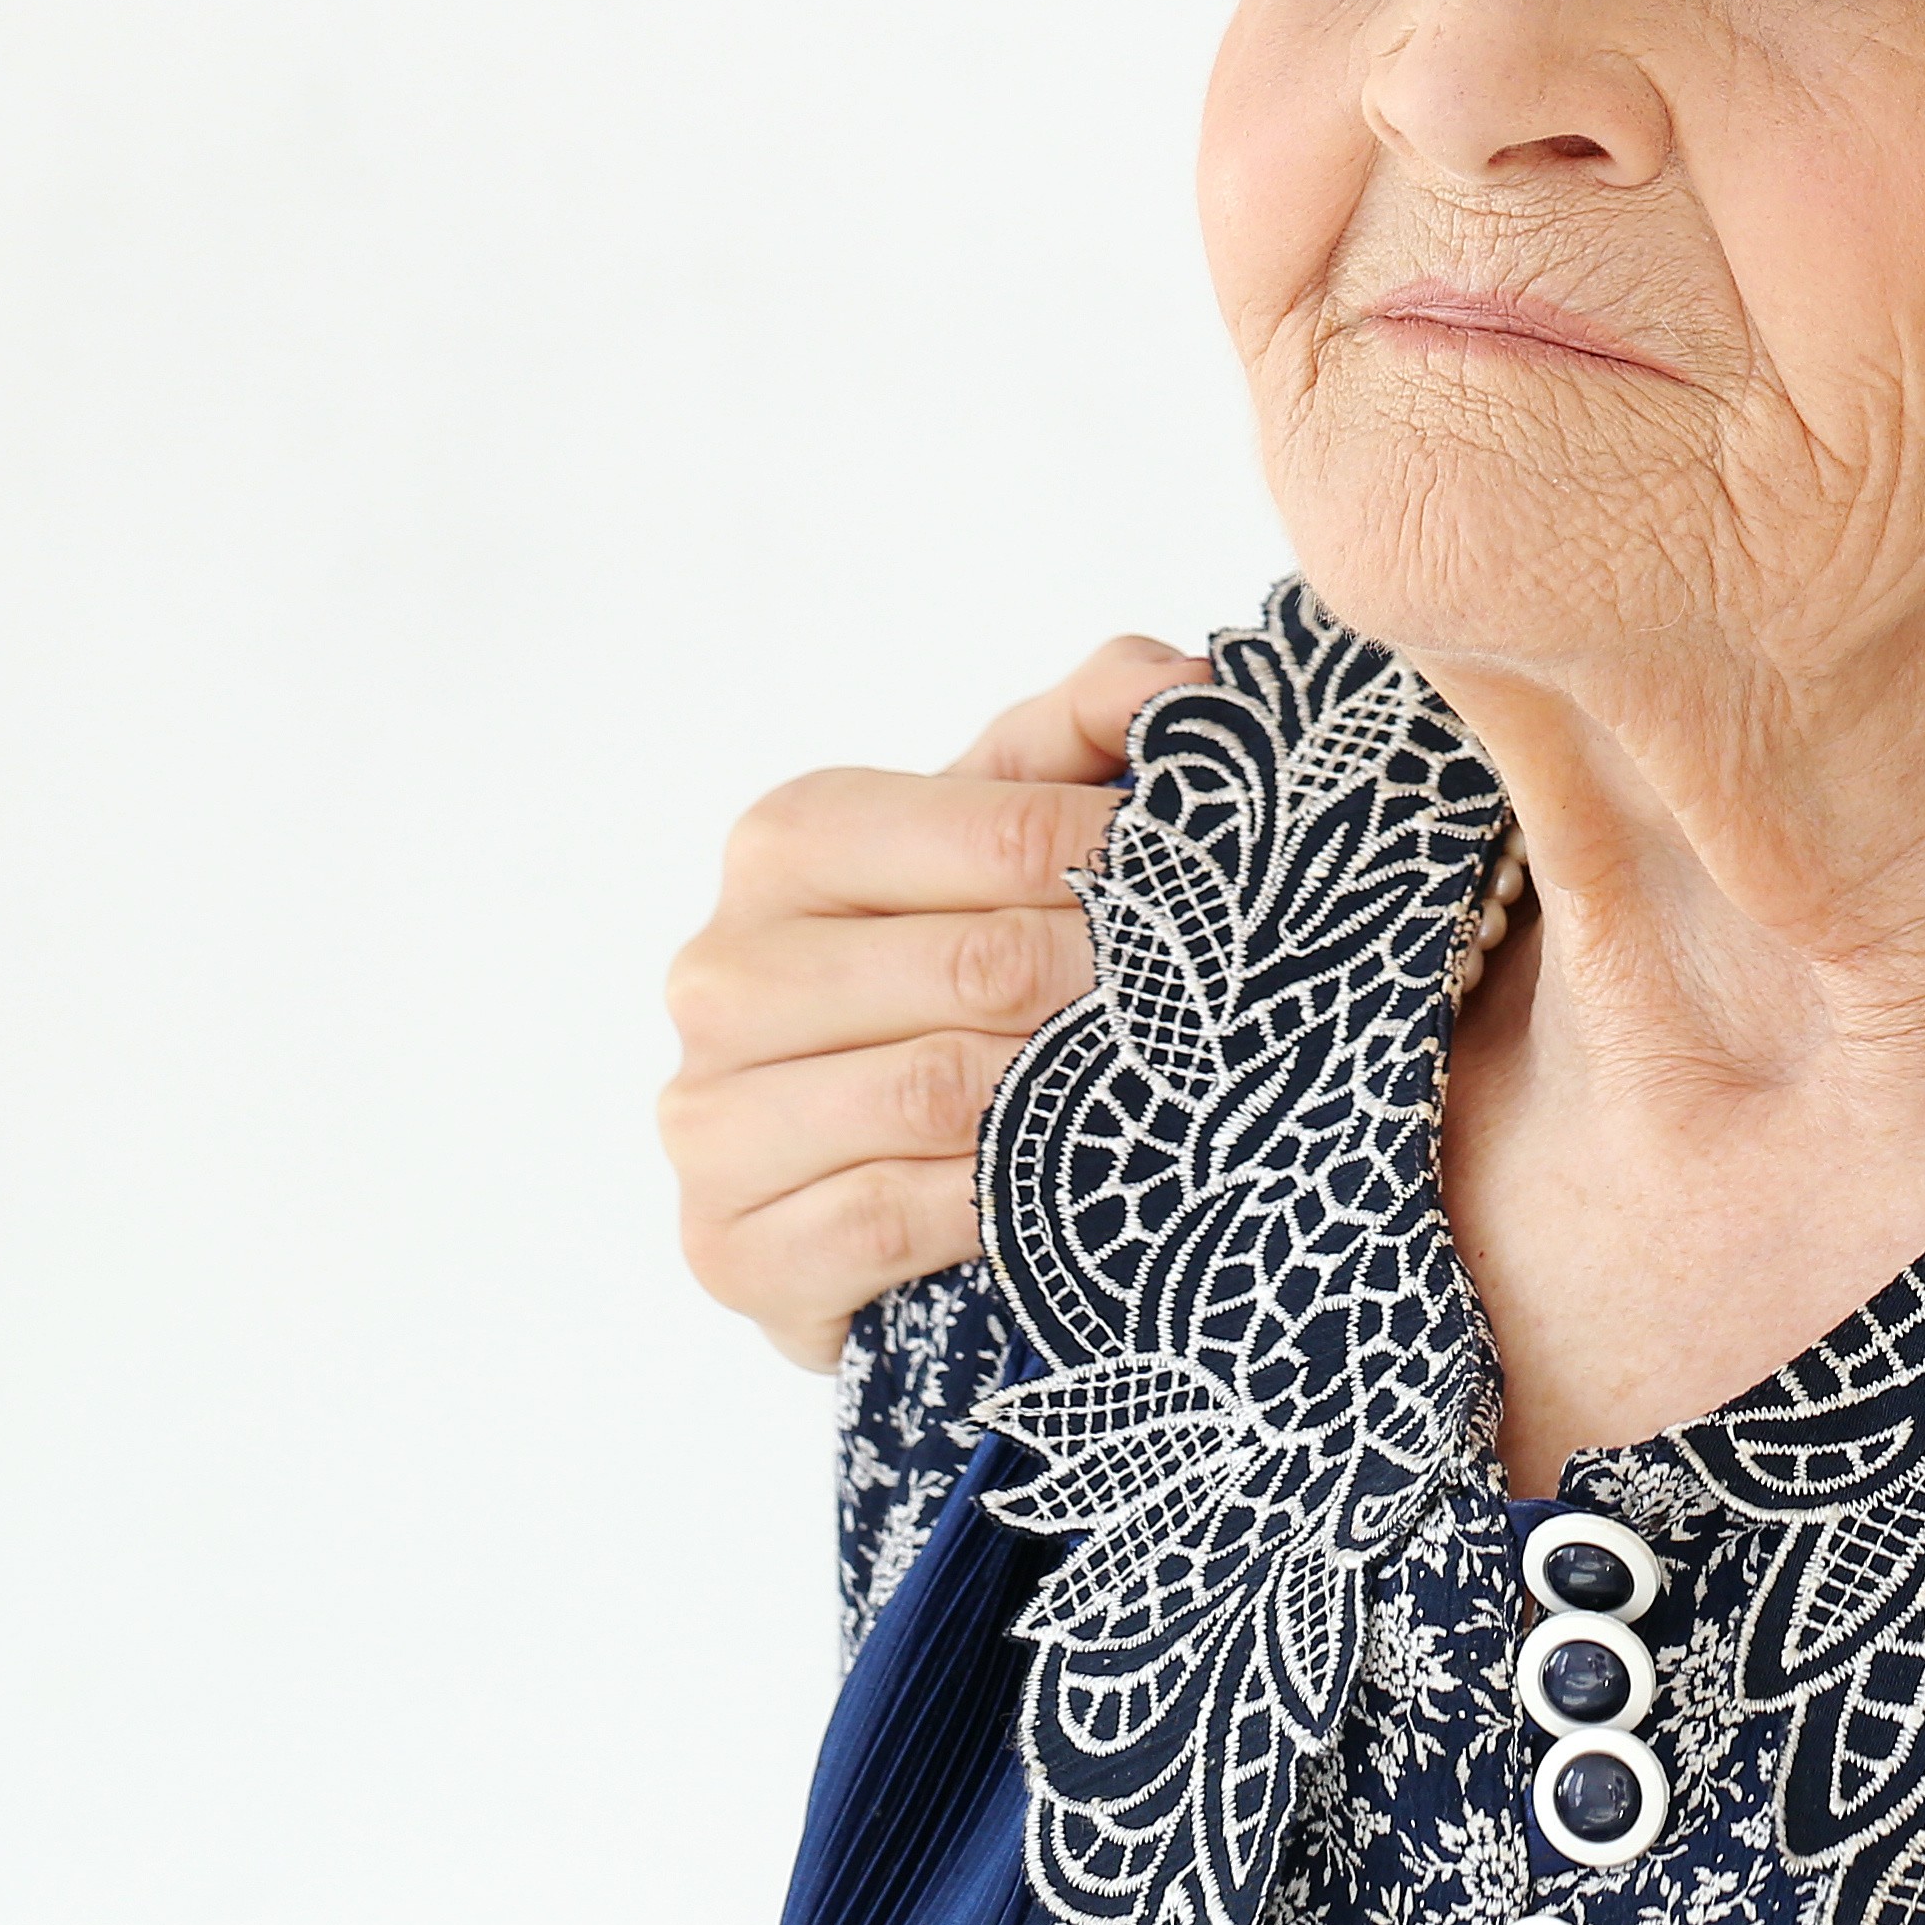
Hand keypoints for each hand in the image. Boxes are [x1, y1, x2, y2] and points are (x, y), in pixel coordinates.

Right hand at [655, 637, 1196, 1369]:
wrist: (854, 1169)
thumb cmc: (947, 972)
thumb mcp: (1009, 831)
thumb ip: (1087, 729)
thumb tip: (1184, 681)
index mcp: (787, 841)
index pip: (999, 832)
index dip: (1128, 864)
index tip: (1216, 892)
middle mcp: (722, 968)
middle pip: (978, 966)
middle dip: (1115, 988)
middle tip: (1209, 1006)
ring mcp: (708, 1114)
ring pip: (938, 1092)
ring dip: (1067, 1097)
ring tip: (1150, 1092)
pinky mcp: (728, 1244)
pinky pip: (892, 1218)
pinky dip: (993, 1207)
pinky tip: (1053, 1196)